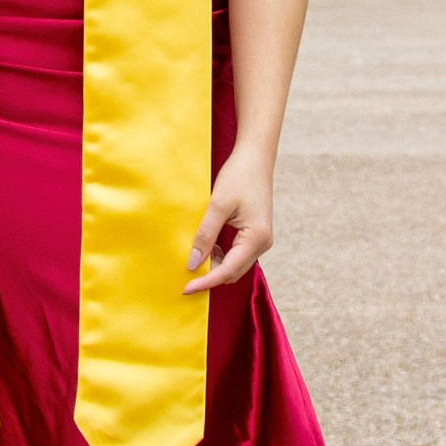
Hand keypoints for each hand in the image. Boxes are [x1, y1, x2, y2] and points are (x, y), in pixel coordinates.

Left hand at [185, 148, 272, 292]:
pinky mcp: (255, 234)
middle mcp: (262, 243)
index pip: (227, 270)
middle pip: (232, 272)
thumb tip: (192, 263)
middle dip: (209, 276)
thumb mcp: (218, 205)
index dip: (205, 281)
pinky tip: (205, 246)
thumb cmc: (239, 176)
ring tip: (193, 256)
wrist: (256, 156)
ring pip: (234, 264)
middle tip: (183, 276)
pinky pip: (236, 253)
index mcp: (256, 238)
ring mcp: (260, 239)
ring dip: (214, 265)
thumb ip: (205, 235)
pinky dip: (219, 255)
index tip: (185, 288)